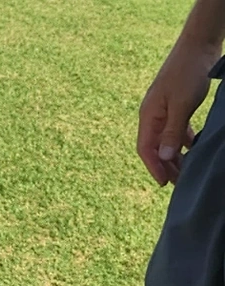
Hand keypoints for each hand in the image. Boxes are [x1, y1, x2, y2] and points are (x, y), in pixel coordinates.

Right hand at [137, 40, 219, 184]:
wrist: (197, 44)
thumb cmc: (187, 72)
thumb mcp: (181, 105)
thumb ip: (171, 131)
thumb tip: (163, 157)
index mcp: (148, 117)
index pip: (146, 149)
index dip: (154, 167)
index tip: (163, 183)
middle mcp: (152, 117)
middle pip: (156, 148)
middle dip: (165, 166)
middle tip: (177, 182)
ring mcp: (163, 112)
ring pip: (166, 141)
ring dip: (175, 156)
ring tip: (185, 171)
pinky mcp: (175, 107)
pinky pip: (176, 131)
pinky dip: (183, 142)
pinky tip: (191, 150)